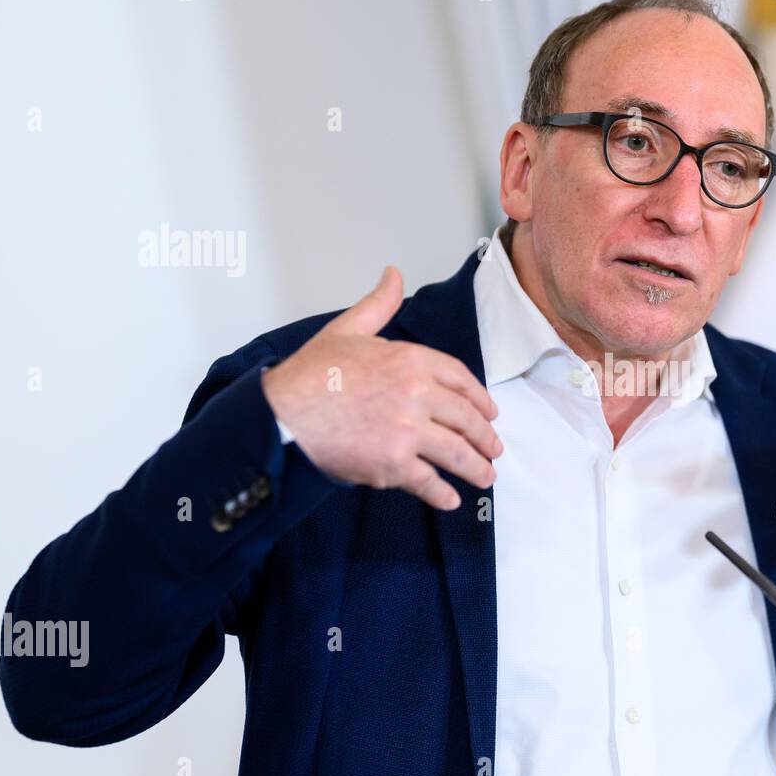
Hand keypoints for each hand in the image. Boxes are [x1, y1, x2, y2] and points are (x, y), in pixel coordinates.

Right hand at [260, 265, 501, 509]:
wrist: (280, 415)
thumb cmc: (309, 375)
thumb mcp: (347, 329)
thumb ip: (379, 304)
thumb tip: (394, 274)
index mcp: (411, 360)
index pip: (461, 380)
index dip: (480, 400)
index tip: (490, 413)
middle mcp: (417, 394)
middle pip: (466, 419)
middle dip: (485, 438)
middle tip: (494, 448)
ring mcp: (408, 431)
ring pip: (456, 453)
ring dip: (476, 468)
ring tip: (485, 477)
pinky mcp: (393, 464)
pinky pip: (429, 482)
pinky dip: (443, 495)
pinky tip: (451, 500)